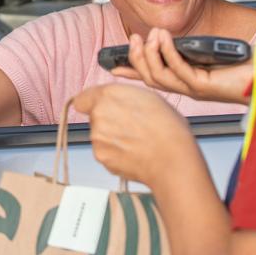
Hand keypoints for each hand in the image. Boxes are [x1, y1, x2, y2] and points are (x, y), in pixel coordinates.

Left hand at [73, 83, 198, 187]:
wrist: (173, 160)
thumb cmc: (168, 128)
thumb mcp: (149, 97)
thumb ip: (123, 96)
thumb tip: (113, 100)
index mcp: (110, 94)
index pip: (83, 98)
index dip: (92, 103)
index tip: (102, 109)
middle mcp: (99, 113)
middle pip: (93, 116)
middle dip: (106, 120)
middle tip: (129, 127)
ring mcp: (97, 137)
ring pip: (98, 135)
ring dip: (111, 138)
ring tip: (135, 141)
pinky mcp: (101, 156)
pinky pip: (104, 152)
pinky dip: (115, 153)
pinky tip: (132, 153)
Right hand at [110, 28, 253, 104]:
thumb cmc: (245, 65)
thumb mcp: (212, 52)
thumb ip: (193, 47)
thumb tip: (173, 32)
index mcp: (186, 81)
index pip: (152, 77)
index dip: (131, 72)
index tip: (112, 64)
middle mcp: (187, 88)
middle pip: (150, 79)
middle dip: (137, 59)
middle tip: (132, 39)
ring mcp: (194, 89)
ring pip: (160, 76)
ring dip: (150, 54)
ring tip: (149, 34)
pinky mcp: (204, 86)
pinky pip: (178, 69)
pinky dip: (167, 52)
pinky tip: (163, 36)